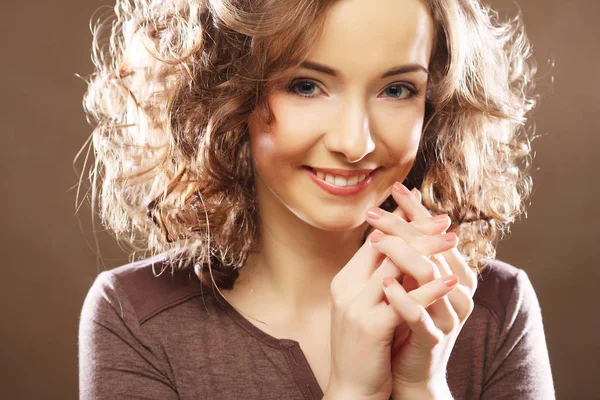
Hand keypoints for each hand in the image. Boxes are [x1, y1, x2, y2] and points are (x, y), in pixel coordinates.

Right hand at [327, 185, 459, 399]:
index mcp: (344, 280)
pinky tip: (450, 280)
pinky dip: (429, 288)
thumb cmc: (363, 346)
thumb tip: (400, 251)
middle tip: (444, 220)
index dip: (401, 225)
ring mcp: (356, 306)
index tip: (426, 214)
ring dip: (428, 250)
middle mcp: (346, 288)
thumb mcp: (365, 307)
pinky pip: (405, 301)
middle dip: (418, 230)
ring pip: (394, 266)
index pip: (374, 241)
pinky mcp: (371, 327)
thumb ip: (377, 279)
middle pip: (385, 246)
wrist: (350, 388)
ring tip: (453, 240)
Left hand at [366, 183, 477, 398]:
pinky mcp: (435, 338)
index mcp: (456, 272)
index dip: (416, 210)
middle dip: (403, 227)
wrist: (411, 370)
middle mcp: (459, 290)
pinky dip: (403, 297)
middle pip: (432, 248)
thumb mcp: (411, 281)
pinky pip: (421, 315)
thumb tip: (400, 213)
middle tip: (375, 213)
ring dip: (401, 256)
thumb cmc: (409, 319)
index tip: (395, 188)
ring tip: (376, 241)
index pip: (436, 232)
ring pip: (429, 276)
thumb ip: (410, 252)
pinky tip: (384, 285)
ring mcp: (449, 314)